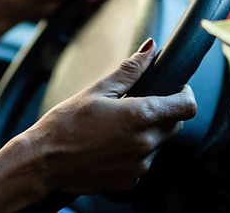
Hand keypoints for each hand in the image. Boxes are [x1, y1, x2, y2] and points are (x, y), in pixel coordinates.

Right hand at [21, 38, 197, 194]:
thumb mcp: (97, 89)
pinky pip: (144, 161)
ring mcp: (138, 166)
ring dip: (148, 132)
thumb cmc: (65, 123)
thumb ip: (130, 70)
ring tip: (117, 125)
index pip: (187, 106)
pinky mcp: (129, 181)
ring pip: (159, 143)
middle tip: (136, 103)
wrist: (42, 161)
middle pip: (174, 124)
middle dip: (164, 111)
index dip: (184, 93)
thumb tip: (150, 48)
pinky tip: (111, 144)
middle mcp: (145, 144)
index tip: (175, 87)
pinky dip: (135, 151)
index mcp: (140, 116)